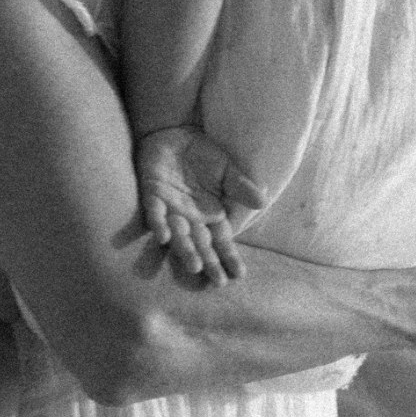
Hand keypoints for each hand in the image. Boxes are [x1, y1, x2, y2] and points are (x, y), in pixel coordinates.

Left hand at [137, 126, 267, 284]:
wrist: (175, 135)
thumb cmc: (203, 156)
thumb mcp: (227, 170)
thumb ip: (241, 186)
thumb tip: (262, 202)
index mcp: (210, 215)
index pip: (221, 241)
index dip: (229, 256)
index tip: (239, 274)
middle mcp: (191, 219)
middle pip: (201, 245)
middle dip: (209, 262)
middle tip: (217, 281)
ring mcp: (171, 211)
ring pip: (178, 236)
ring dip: (185, 251)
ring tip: (195, 266)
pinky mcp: (153, 197)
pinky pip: (155, 214)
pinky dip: (159, 225)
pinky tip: (163, 236)